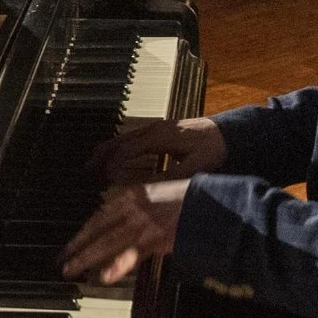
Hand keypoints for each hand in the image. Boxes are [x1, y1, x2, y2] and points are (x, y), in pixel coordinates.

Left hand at [62, 178, 187, 284]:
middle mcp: (131, 208)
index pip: (99, 216)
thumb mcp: (157, 194)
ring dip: (87, 258)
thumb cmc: (188, 198)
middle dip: (77, 247)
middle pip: (96, 230)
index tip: (71, 243)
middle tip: (62, 260)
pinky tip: (105, 276)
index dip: (83, 232)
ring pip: (107, 243)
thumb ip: (139, 206)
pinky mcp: (155, 238)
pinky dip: (117, 266)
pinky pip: (131, 254)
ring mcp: (142, 223)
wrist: (210, 200)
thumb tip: (123, 218)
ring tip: (71, 270)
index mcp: (131, 195)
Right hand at [89, 115, 224, 184]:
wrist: (231, 132)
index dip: (112, 165)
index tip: (102, 180)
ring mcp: (155, 128)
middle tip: (86, 172)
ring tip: (93, 166)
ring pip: (123, 138)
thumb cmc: (214, 149)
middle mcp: (153, 129)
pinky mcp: (159, 131)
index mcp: (159, 136)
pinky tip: (114, 158)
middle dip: (101, 157)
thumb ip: (169, 177)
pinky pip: (132, 138)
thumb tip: (144, 189)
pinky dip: (118, 149)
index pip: (127, 150)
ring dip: (107, 152)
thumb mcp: (194, 167)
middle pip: (119, 141)